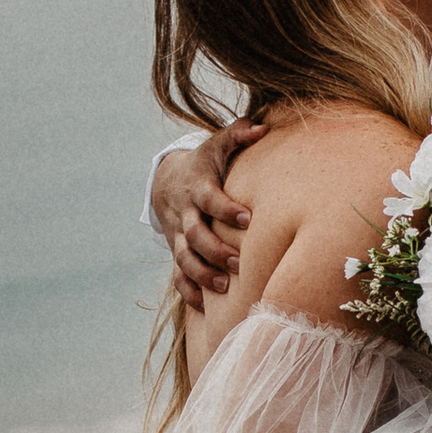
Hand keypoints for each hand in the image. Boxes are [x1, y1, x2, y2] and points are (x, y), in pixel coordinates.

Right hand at [153, 121, 266, 308]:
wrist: (167, 181)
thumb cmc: (204, 164)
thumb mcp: (217, 145)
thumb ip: (239, 135)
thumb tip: (264, 127)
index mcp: (198, 189)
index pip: (209, 200)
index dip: (225, 209)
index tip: (247, 219)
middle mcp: (186, 215)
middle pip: (194, 235)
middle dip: (214, 250)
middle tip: (237, 262)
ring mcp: (179, 237)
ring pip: (184, 259)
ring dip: (202, 274)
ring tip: (224, 286)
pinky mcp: (177, 253)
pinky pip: (177, 277)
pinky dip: (189, 292)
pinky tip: (205, 305)